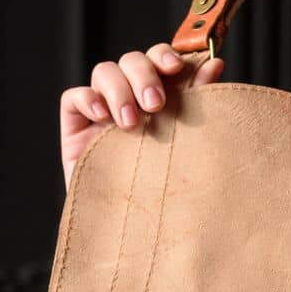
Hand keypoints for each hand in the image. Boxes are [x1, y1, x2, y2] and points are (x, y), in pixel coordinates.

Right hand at [59, 43, 224, 188]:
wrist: (140, 235)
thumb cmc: (168, 191)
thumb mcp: (187, 144)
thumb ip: (199, 102)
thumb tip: (216, 63)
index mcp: (161, 98)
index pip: (159, 61)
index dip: (165, 55)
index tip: (175, 67)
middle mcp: (132, 100)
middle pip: (132, 60)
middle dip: (143, 75)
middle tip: (156, 105)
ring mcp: (102, 112)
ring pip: (104, 72)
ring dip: (119, 91)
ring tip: (131, 125)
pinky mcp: (76, 129)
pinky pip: (74, 97)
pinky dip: (88, 99)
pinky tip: (102, 119)